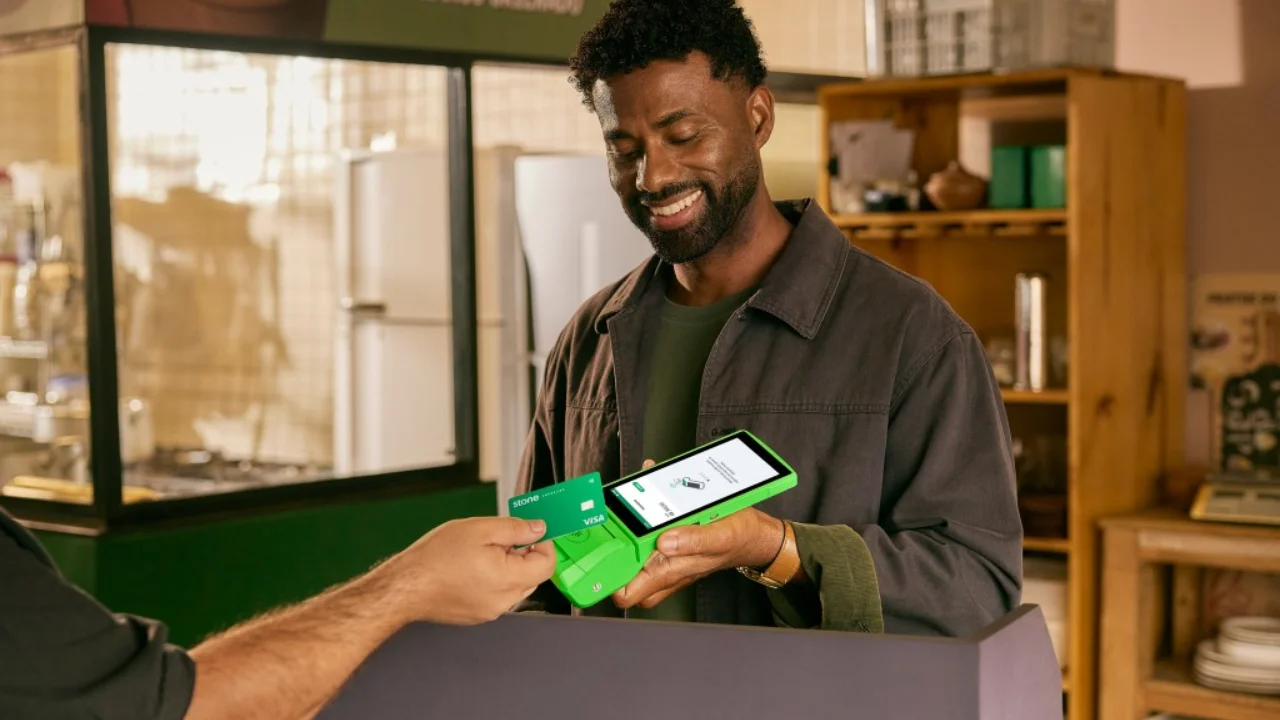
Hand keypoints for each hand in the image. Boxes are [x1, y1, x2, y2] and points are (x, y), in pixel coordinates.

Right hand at [378, 516, 555, 625]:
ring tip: (479, 552)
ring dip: (507, 566)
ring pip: (514, 585)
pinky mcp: (477, 615)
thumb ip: (515, 528)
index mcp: (509, 579)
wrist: (406, 585)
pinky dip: (492, 579)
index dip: (543, 543)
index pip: (547, 564)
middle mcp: (504, 601)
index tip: (532, 531)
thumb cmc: (436, 558)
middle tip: (499, 539)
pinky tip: (470, 567)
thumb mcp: (480, 529)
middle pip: (532, 576)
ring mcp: (490, 611)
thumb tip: (538, 528)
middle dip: (523, 554)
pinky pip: (496, 594)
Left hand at [612, 460, 783, 609]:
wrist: (755, 535)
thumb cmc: (740, 538)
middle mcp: (666, 567)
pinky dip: (640, 518)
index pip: (630, 591)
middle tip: (600, 531)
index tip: (595, 564)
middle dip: (608, 555)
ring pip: (632, 554)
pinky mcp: (671, 543)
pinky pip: (646, 536)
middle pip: (623, 573)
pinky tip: (643, 496)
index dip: (609, 582)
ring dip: (622, 534)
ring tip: (617, 511)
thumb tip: (665, 542)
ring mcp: (667, 556)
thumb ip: (694, 541)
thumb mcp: (721, 535)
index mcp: (673, 570)